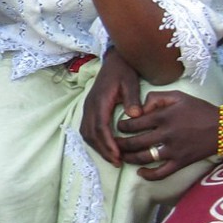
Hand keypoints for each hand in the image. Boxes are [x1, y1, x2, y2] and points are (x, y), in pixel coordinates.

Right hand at [78, 50, 140, 165]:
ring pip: (86, 133)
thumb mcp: (131, 81)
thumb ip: (133, 98)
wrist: (114, 60)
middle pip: (91, 133)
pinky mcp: (89, 109)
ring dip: (97, 147)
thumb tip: (135, 115)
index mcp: (100, 100)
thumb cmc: (124, 70)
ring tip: (112, 158)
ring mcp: (87, 107)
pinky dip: (94, 141)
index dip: (108, 143)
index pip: (100, 126)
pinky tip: (106, 147)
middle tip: (117, 162)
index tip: (118, 155)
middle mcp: (90, 105)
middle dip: (103, 150)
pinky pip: (87, 129)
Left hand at [114, 90, 220, 179]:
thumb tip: (140, 106)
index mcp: (164, 116)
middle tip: (114, 143)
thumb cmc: (199, 110)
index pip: (135, 123)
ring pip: (144, 158)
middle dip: (120, 143)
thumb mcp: (179, 96)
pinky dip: (148, 175)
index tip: (118, 126)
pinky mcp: (180, 163)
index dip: (122, 126)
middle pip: (135, 142)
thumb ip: (157, 97)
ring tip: (122, 156)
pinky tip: (140, 172)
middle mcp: (166, 134)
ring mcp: (173, 150)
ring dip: (130, 158)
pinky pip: (161, 173)